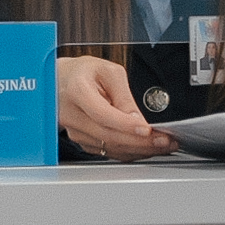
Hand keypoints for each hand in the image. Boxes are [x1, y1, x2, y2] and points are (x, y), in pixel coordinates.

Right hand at [57, 55, 173, 160]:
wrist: (59, 81)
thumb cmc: (83, 73)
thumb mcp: (109, 72)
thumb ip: (124, 95)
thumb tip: (137, 120)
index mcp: (77, 92)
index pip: (102, 115)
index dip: (126, 125)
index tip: (147, 129)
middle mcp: (72, 115)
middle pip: (108, 136)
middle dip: (141, 142)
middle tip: (165, 141)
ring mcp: (74, 131)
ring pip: (109, 148)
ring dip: (138, 150)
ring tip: (163, 146)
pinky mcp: (81, 140)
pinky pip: (106, 151)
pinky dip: (128, 152)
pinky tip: (146, 148)